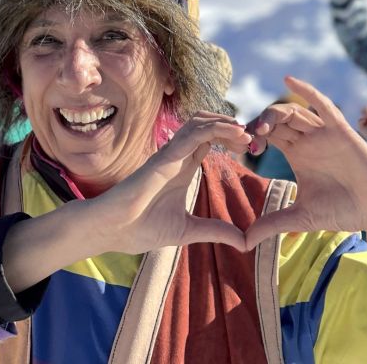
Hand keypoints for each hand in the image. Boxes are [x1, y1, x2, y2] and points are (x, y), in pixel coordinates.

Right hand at [92, 112, 251, 253]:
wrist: (113, 231)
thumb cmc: (140, 228)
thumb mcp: (188, 231)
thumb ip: (216, 231)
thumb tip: (245, 242)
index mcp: (182, 169)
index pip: (208, 142)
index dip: (230, 139)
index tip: (252, 148)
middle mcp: (177, 157)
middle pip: (206, 126)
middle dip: (231, 127)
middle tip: (253, 139)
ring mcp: (170, 155)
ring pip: (199, 124)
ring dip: (224, 123)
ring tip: (246, 132)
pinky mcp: (163, 158)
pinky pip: (191, 135)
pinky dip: (214, 129)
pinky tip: (234, 133)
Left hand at [245, 77, 366, 253]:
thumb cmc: (343, 210)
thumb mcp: (300, 217)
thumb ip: (271, 224)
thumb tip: (242, 242)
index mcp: (296, 153)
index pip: (266, 135)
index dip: (250, 137)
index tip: (239, 150)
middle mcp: (307, 139)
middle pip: (275, 120)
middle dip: (257, 125)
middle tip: (244, 138)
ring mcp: (323, 133)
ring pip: (293, 112)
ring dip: (273, 115)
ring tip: (259, 129)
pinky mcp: (341, 130)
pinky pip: (323, 106)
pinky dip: (307, 91)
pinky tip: (289, 79)